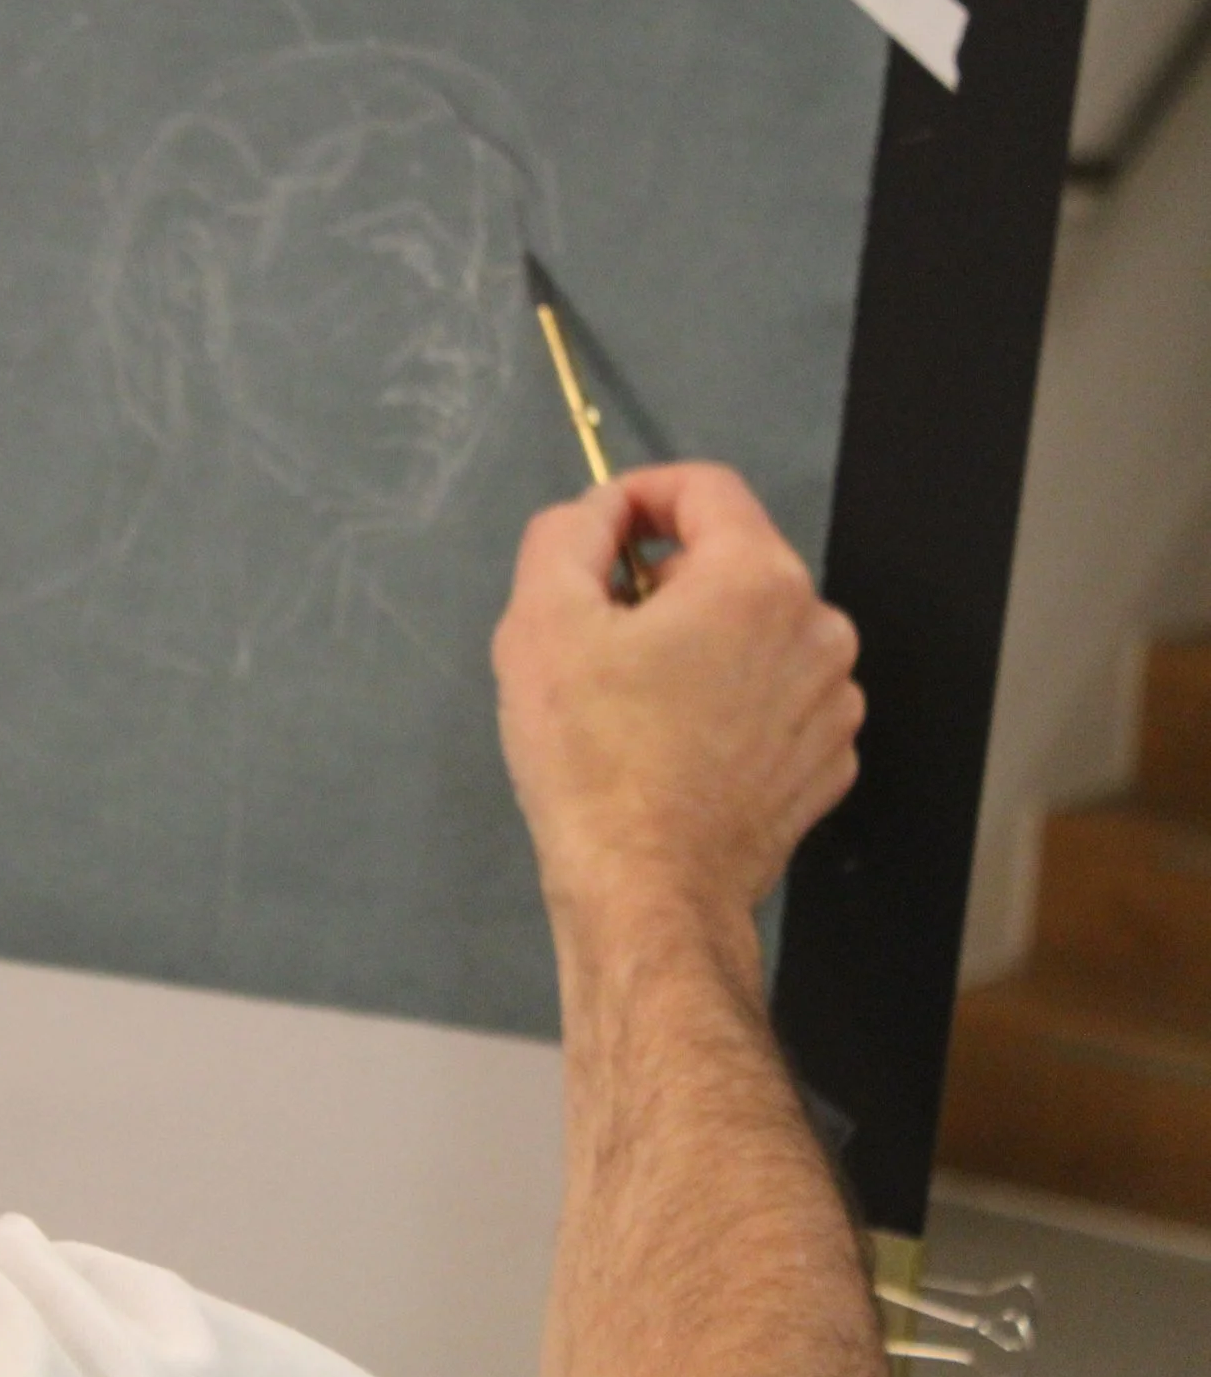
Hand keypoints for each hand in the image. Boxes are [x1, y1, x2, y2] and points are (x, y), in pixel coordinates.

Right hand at [492, 464, 862, 967]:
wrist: (647, 889)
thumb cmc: (590, 756)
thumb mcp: (540, 621)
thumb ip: (568, 533)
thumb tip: (600, 513)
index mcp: (758, 579)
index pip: (706, 487)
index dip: (639, 495)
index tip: (596, 533)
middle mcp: (819, 628)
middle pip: (732, 561)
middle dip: (664, 582)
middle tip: (601, 638)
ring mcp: (834, 701)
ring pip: (756, 632)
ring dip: (700, 643)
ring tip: (636, 702)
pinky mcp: (828, 761)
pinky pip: (774, 697)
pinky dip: (729, 701)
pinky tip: (677, 745)